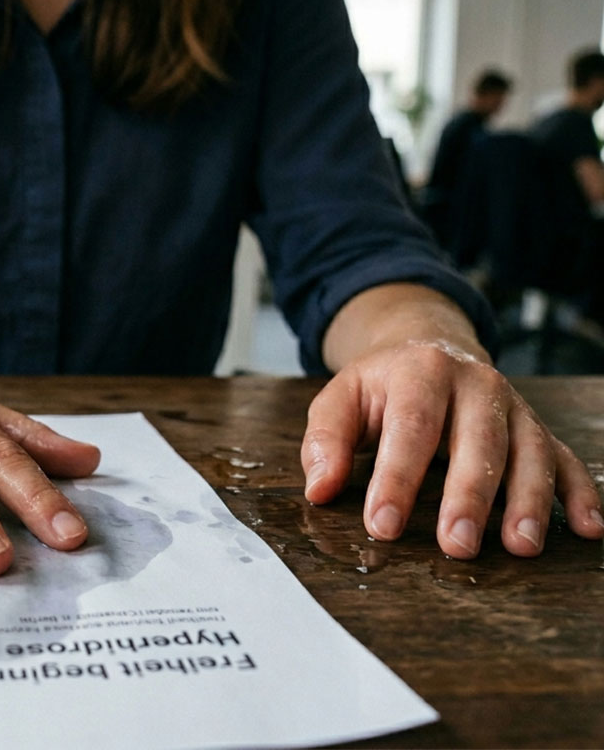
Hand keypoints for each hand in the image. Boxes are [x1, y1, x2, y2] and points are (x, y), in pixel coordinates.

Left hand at [301, 339, 603, 557]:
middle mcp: (477, 384)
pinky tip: (588, 527)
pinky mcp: (537, 429)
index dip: (397, 479)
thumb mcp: (341, 399)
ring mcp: (514, 407)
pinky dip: (580, 493)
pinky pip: (566, 460)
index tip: (383, 525)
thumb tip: (320, 489)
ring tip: (520, 546)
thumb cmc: (382, 387)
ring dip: (528, 502)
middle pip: (478, 442)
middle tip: (455, 545)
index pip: (411, 428)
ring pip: (530, 453)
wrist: (428, 349)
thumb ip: (325, 440)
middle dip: (468, 497)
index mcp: (422, 372)